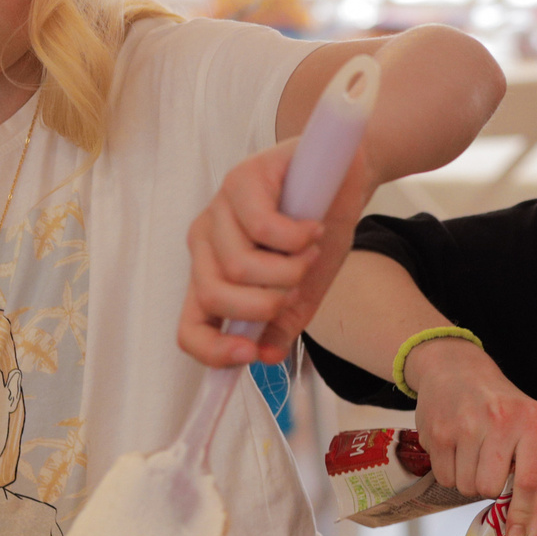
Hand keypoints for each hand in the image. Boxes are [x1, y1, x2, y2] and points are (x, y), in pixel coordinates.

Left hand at [178, 143, 373, 366]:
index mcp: (213, 274)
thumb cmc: (318, 231)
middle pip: (215, 296)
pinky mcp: (242, 180)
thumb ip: (282, 323)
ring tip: (311, 248)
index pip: (191, 326)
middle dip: (267, 302)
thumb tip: (266, 356)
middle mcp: (206, 243)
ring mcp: (219, 209)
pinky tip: (313, 228)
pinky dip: (300, 238)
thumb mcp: (305, 289)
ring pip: (239, 266)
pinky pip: (264, 229)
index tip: (253, 353)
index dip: (215, 350)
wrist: (345, 182)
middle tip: (299, 283)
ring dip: (291, 268)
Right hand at [406, 339, 536, 516]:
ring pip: (466, 487)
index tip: (518, 534)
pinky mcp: (437, 432)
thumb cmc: (501, 402)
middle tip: (491, 468)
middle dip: (490, 488)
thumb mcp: (533, 421)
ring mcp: (466, 425)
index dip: (524, 513)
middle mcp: (501, 421)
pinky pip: (444, 477)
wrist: (455, 369)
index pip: (530, 480)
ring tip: (473, 455)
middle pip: (491, 489)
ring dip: (469, 481)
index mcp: (533, 422)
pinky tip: (456, 450)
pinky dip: (450, 472)